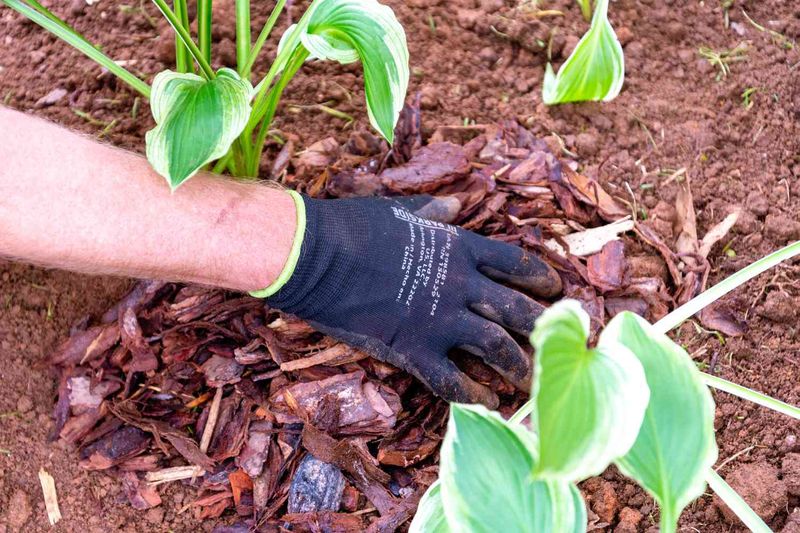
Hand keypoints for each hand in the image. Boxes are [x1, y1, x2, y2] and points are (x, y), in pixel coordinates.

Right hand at [262, 194, 561, 405]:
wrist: (314, 255)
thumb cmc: (353, 225)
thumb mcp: (400, 208)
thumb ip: (433, 210)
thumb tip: (456, 203)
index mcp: (458, 247)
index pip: (514, 263)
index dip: (540, 278)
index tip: (555, 290)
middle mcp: (460, 284)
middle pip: (515, 309)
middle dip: (541, 327)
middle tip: (556, 342)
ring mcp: (440, 319)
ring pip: (495, 348)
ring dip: (518, 366)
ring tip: (531, 383)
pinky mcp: (414, 349)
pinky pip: (452, 380)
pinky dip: (474, 396)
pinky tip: (489, 406)